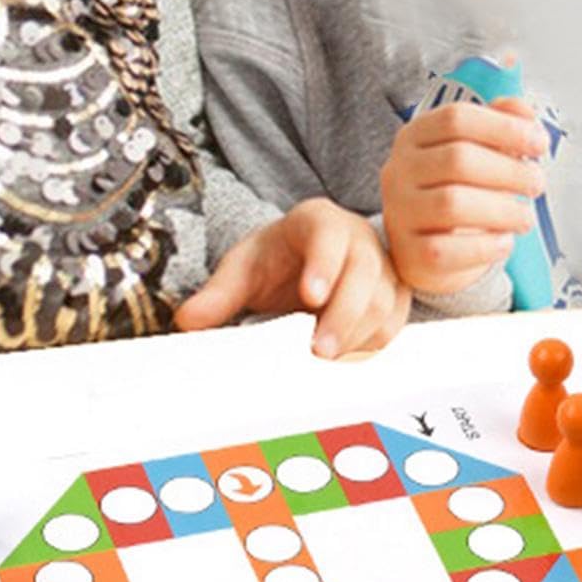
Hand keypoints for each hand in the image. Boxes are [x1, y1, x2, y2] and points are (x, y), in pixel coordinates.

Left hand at [176, 197, 409, 357]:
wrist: (307, 261)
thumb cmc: (276, 262)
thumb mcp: (243, 270)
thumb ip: (218, 294)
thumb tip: (187, 321)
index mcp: (318, 221)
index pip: (328, 236)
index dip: (324, 265)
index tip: (311, 297)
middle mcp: (358, 239)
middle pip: (364, 274)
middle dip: (343, 315)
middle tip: (318, 351)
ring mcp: (382, 268)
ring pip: (383, 301)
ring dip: (358, 334)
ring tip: (330, 360)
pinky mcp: (395, 296)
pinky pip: (393, 323)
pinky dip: (372, 343)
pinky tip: (347, 358)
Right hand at [380, 99, 546, 296]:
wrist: (425, 249)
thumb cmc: (455, 194)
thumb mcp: (475, 152)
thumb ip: (500, 127)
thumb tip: (526, 114)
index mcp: (415, 136)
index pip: (457, 118)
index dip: (504, 128)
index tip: (539, 143)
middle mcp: (400, 171)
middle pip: (457, 159)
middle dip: (509, 171)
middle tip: (536, 184)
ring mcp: (401, 213)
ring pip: (452, 204)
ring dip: (502, 210)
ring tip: (525, 217)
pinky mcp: (410, 254)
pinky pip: (448, 250)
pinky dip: (486, 247)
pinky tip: (504, 242)